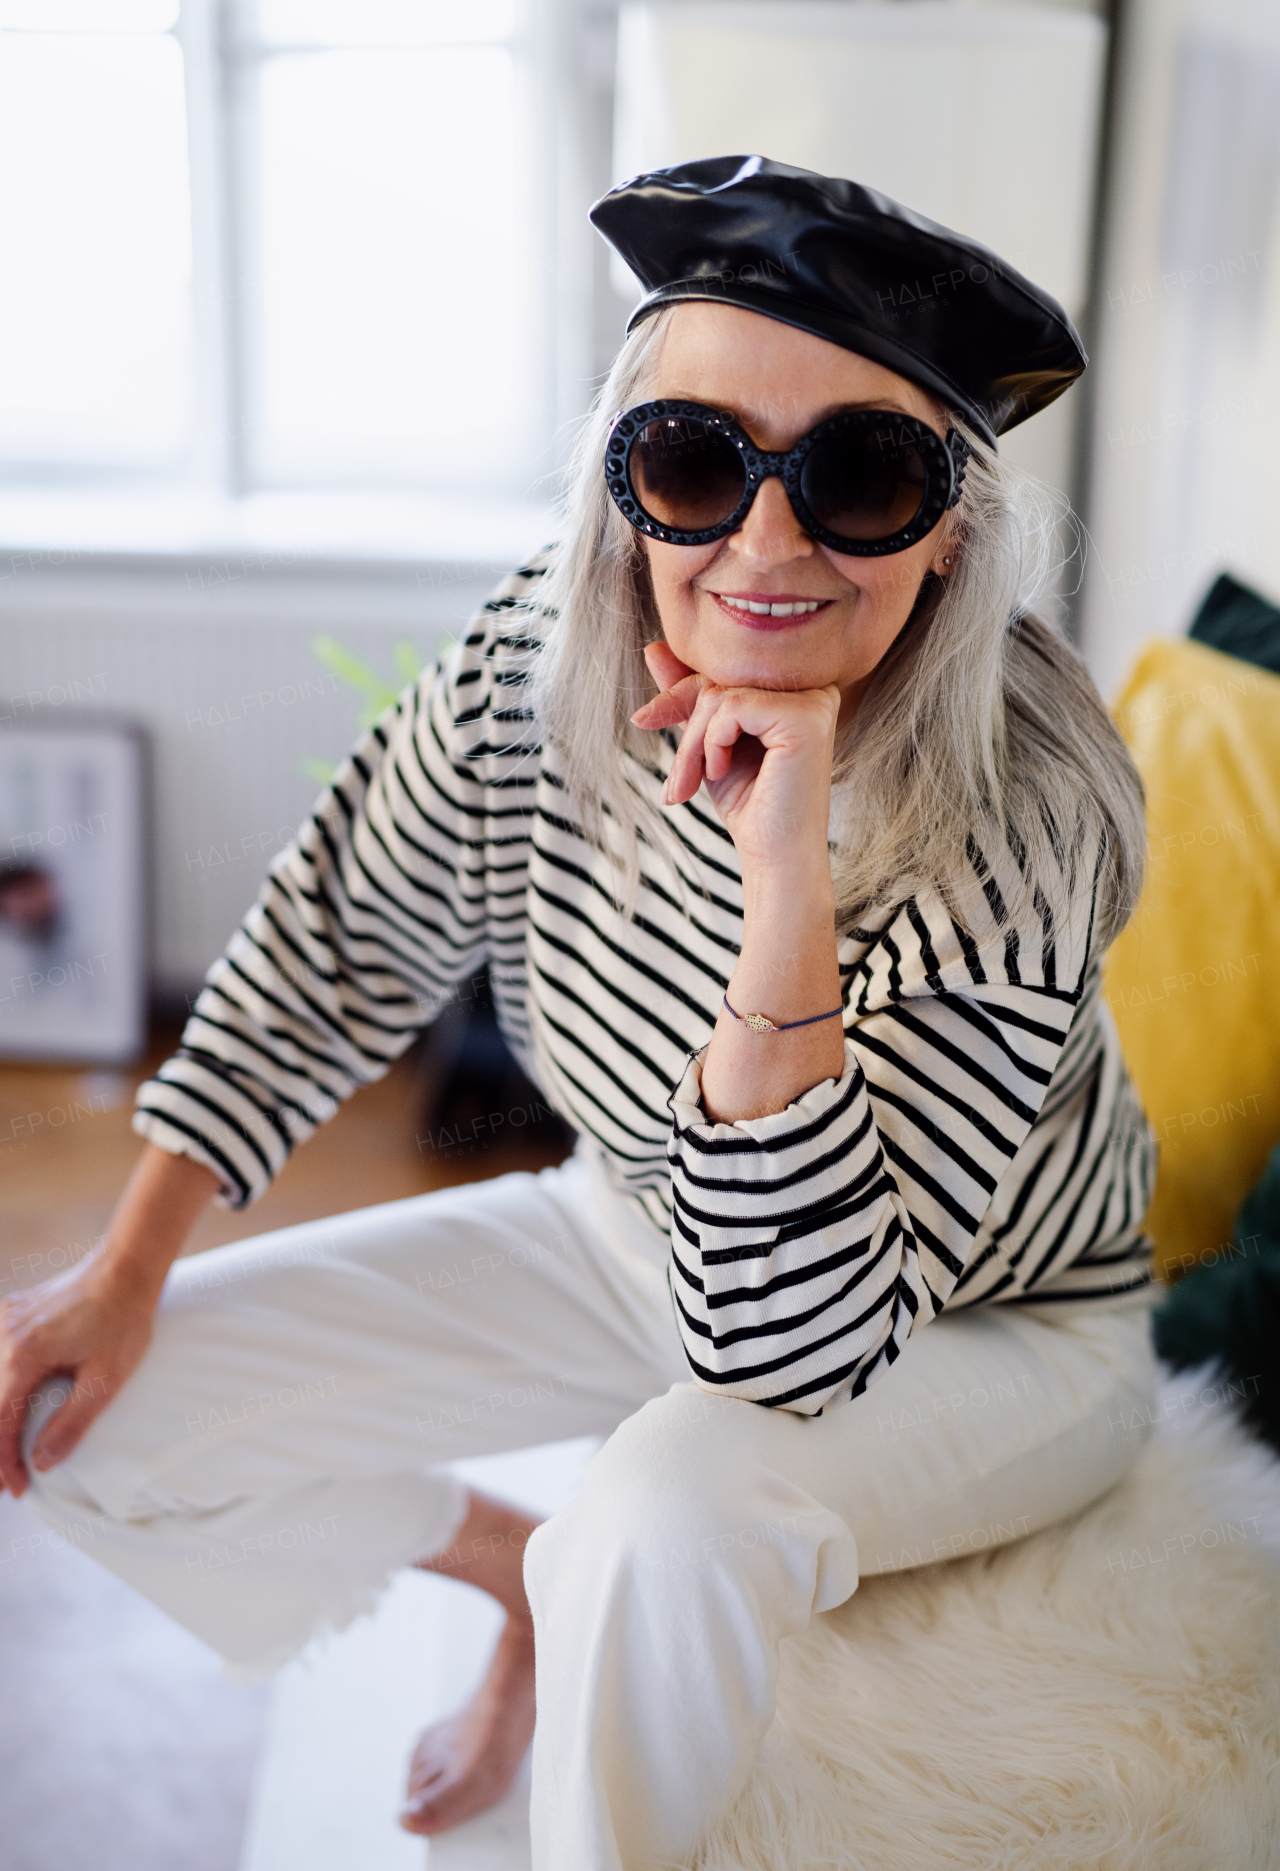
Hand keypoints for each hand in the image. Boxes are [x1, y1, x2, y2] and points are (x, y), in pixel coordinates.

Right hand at [0, 1253, 154, 1495]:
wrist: (126, 1270)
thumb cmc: (122, 1322)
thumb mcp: (106, 1379)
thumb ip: (71, 1424)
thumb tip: (40, 1462)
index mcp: (23, 1355)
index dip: (4, 1462)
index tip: (18, 1488)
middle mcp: (3, 1336)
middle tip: (9, 1481)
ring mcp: (3, 1321)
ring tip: (8, 1452)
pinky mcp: (10, 1314)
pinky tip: (10, 1408)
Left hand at [630, 640, 839, 872]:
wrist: (774, 857)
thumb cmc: (749, 804)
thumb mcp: (709, 743)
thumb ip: (690, 696)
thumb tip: (654, 648)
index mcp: (796, 690)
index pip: (725, 672)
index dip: (678, 695)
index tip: (642, 718)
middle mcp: (814, 688)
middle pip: (721, 680)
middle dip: (685, 729)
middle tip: (675, 783)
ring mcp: (815, 700)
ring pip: (721, 694)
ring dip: (693, 744)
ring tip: (693, 784)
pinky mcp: (807, 716)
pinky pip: (732, 706)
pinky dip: (712, 743)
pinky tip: (721, 771)